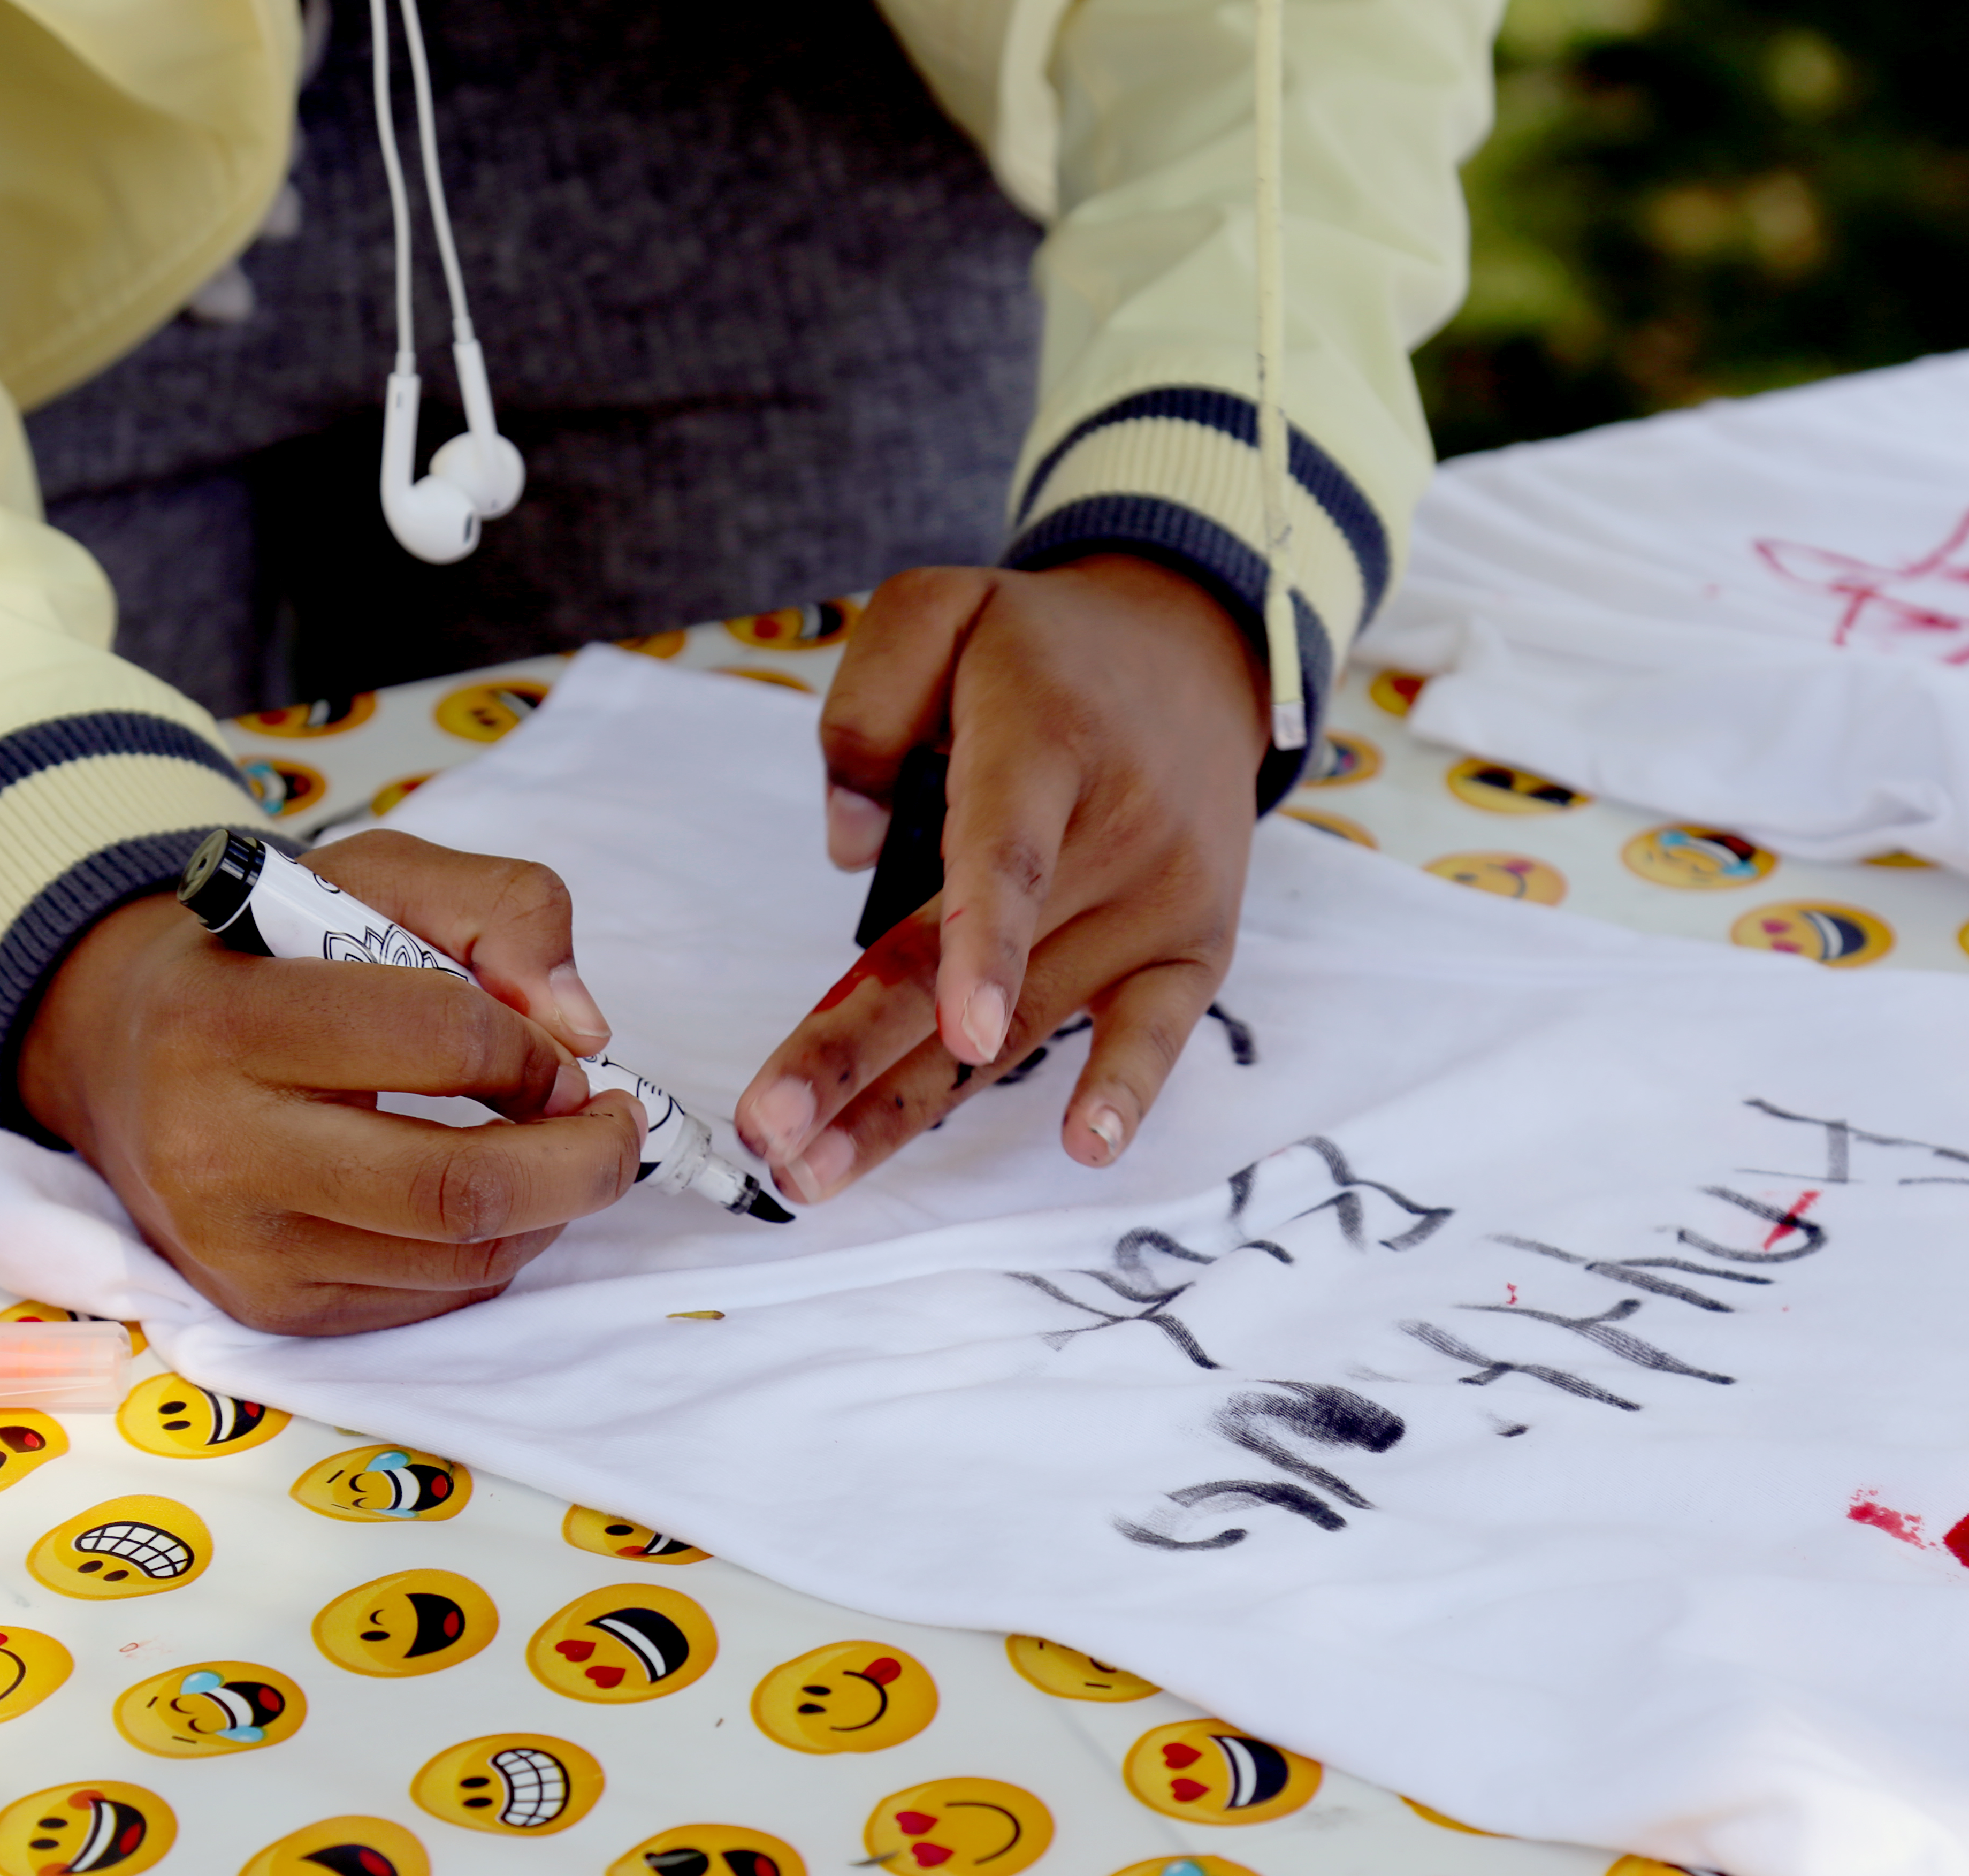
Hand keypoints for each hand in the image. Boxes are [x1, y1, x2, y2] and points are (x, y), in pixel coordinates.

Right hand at [18, 829, 644, 1333]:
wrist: (122, 1051)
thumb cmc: (266, 956)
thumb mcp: (372, 877)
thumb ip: (499, 907)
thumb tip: (582, 1024)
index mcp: (227, 1020)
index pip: (442, 1039)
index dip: (537, 1047)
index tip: (566, 1047)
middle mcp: (215, 1149)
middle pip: (457, 1189)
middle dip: (582, 1162)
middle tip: (616, 1125)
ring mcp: (238, 1248)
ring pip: (457, 1259)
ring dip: (549, 1210)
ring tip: (560, 1152)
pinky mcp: (265, 1309)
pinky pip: (428, 1300)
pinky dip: (492, 1250)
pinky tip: (486, 1195)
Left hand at [734, 553, 1267, 1201]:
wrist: (1196, 653)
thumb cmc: (1041, 649)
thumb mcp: (939, 607)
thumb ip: (866, 709)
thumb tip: (850, 854)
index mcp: (1046, 741)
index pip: (1008, 856)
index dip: (978, 947)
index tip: (952, 1027)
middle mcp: (1118, 831)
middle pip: (981, 971)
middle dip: (865, 1062)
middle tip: (771, 1135)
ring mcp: (1163, 899)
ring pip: (1025, 1027)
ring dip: (917, 1108)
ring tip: (815, 1174)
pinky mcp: (1196, 946)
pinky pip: (1155, 1033)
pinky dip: (1123, 1092)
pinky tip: (1083, 1148)